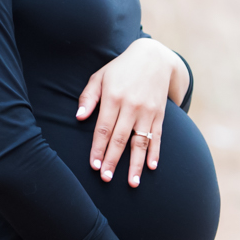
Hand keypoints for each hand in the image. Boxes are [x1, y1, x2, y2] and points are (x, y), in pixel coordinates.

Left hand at [76, 38, 188, 186]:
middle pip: (120, 138)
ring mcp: (147, 111)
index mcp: (113, 97)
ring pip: (140, 141)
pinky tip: (151, 167)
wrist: (154, 57)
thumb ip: (88, 97)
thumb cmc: (121, 69)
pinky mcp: (160, 114)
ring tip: (132, 183)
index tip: (94, 165)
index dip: (98, 148)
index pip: (103, 128)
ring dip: (136, 164)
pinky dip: (155, 152)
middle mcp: (131, 105)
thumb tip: (78, 117)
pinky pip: (157, 136)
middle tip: (106, 179)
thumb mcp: (99, 76)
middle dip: (113, 160)